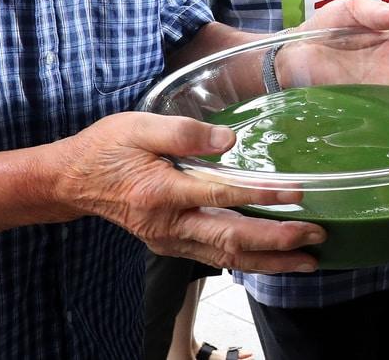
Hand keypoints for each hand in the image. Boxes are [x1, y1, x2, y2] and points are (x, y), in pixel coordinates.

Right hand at [54, 112, 322, 272]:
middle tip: (316, 235)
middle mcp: (168, 225)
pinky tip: (271, 259)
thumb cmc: (105, 148)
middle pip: (232, 239)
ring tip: (307, 260)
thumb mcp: (139, 126)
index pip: (221, 195)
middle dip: (278, 242)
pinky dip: (247, 260)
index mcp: (162, 192)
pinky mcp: (171, 245)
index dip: (262, 195)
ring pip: (227, 257)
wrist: (73, 181)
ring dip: (270, 261)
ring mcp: (170, 240)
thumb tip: (229, 139)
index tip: (297, 193)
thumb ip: (184, 131)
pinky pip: (215, 258)